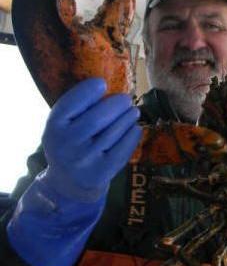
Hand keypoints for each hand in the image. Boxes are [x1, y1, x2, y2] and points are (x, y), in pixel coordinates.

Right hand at [43, 77, 141, 200]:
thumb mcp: (63, 126)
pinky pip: (122, 149)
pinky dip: (132, 135)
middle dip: (116, 105)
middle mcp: (66, 145)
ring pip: (113, 133)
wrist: (70, 182)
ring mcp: (84, 160)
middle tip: (127, 99)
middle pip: (97, 118)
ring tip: (134, 111)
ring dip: (127, 118)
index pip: (70, 105)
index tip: (102, 83)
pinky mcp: (101, 172)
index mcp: (54, 128)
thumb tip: (106, 86)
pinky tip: (135, 128)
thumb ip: (77, 108)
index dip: (87, 91)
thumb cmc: (71, 143)